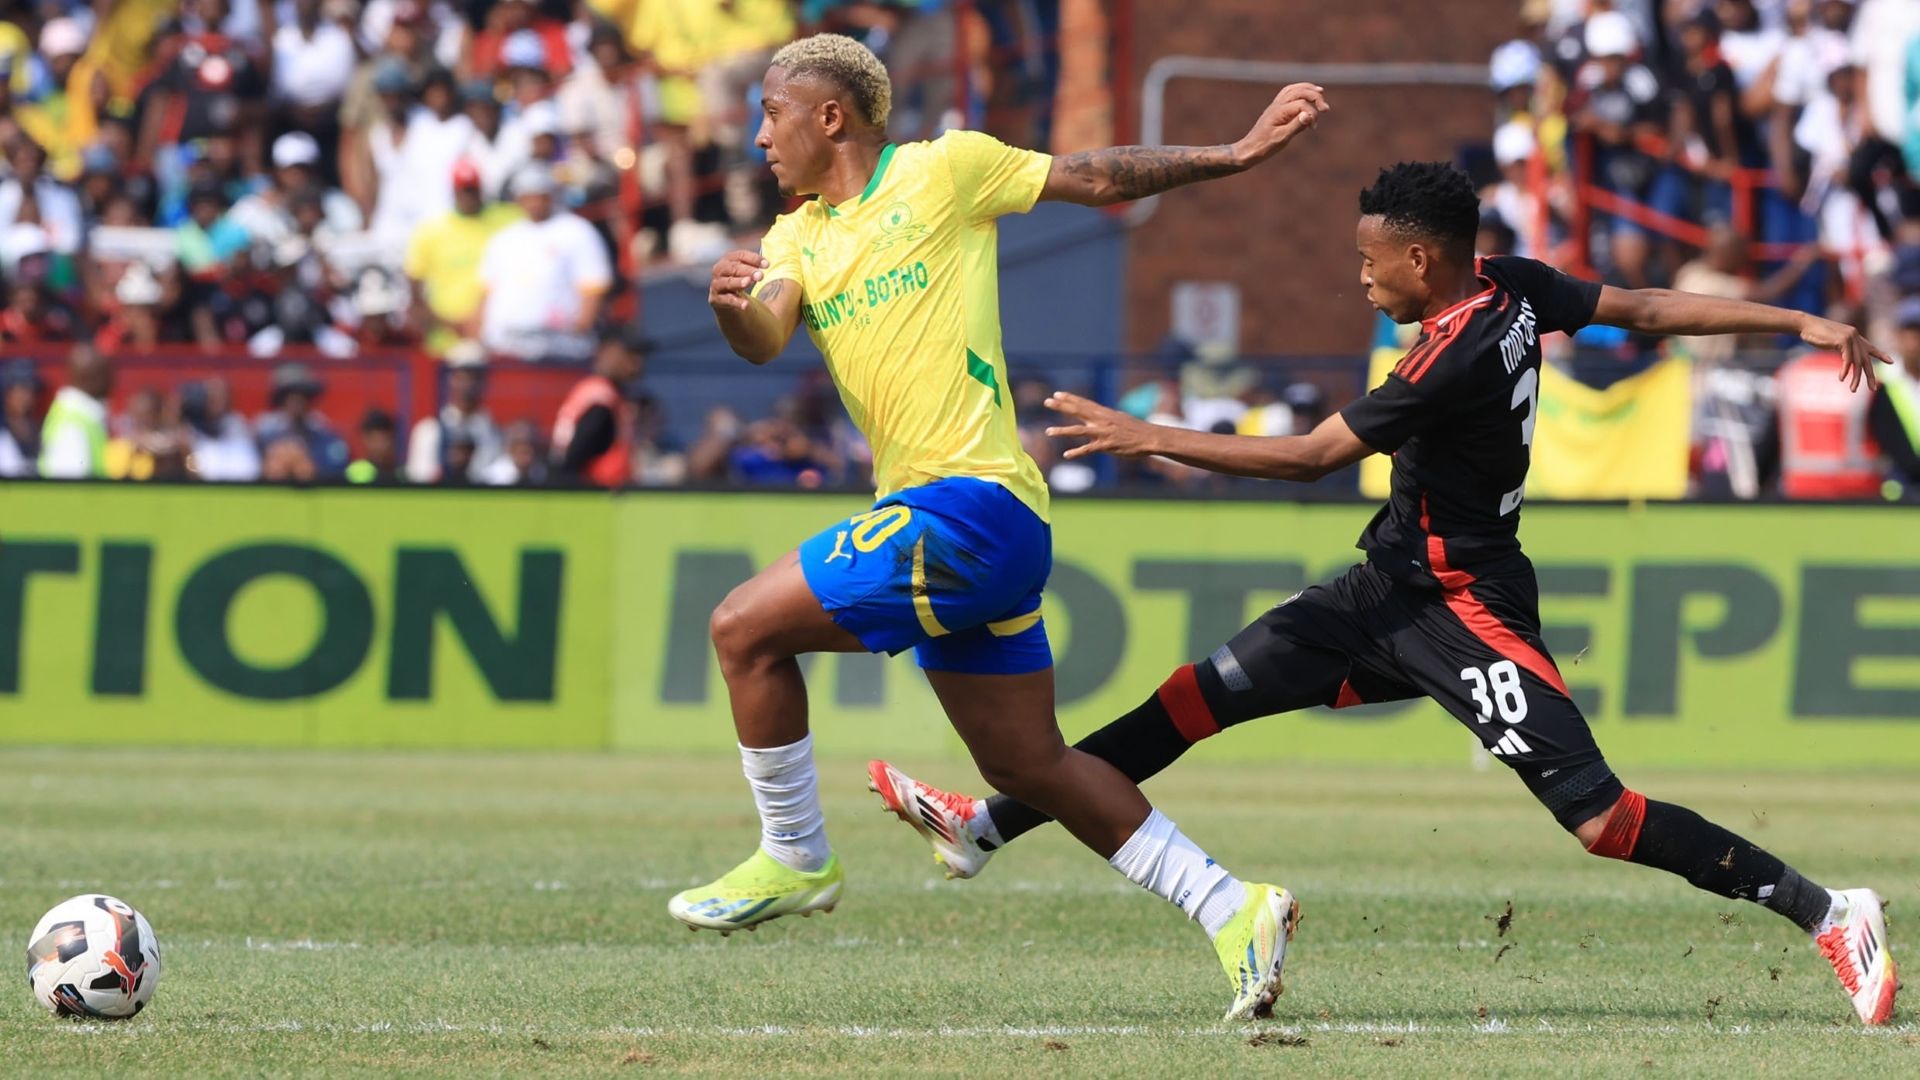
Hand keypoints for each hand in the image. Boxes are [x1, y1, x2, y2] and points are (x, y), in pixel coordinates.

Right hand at [708, 249, 766, 311]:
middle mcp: (720, 272)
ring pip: (725, 282)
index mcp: (729, 261)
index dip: (753, 258)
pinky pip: (724, 300)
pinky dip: (734, 301)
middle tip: (761, 275)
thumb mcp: (755, 276)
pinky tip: (746, 305)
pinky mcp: (716, 302)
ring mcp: (716, 287)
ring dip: (738, 281)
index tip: (768, 265)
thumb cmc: (747, 286)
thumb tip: (792, 256)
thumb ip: (766, 267)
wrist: (735, 310)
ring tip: (749, 282)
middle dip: (746, 270)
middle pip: (731, 267)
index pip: (739, 255)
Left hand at [1044, 391, 1161, 459]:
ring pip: (1078, 431)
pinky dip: (1077, 452)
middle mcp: (1101, 420)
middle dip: (1061, 406)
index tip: (1056, 394)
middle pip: (1078, 411)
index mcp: (1104, 413)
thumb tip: (1098, 415)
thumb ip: (1106, 417)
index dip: (1069, 398)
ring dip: (1062, 431)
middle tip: (1046, 401)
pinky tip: (1066, 455)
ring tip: (1048, 432)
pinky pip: (1089, 449)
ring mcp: (1103, 433)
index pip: (1084, 403)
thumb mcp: (1120, 418)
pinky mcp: (1106, 445)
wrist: (1150, 438)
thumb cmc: (1136, 429)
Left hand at [1231, 83, 1328, 168]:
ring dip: (1307, 89)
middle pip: (1299, 91)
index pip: (1302, 104)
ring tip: (1320, 92)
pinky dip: (1299, 92)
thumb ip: (1296, 125)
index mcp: (1279, 111)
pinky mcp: (1275, 110)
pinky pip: (1288, 94)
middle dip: (1315, 96)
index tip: (1313, 127)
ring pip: (1293, 89)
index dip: (1312, 114)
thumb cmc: (1264, 146)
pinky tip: (1306, 96)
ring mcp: (1275, 106)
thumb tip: (1309, 114)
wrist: (1248, 150)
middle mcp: (1277, 105)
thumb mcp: (1281, 138)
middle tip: (1325, 109)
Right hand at [1798, 315, 1893, 391]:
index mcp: (1855, 336)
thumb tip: (1845, 357)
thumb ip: (1841, 347)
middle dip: (1870, 375)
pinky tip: (1842, 378)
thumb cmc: (1814, 333)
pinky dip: (1845, 370)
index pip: (1870, 348)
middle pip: (1866, 360)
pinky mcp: (1844, 340)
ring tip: (1853, 389)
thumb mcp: (1831, 340)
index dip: (1881, 355)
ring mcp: (1851, 337)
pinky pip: (1848, 359)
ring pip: (1858, 362)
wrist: (1805, 324)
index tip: (1891, 362)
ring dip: (1856, 378)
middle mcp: (1856, 337)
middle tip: (1873, 388)